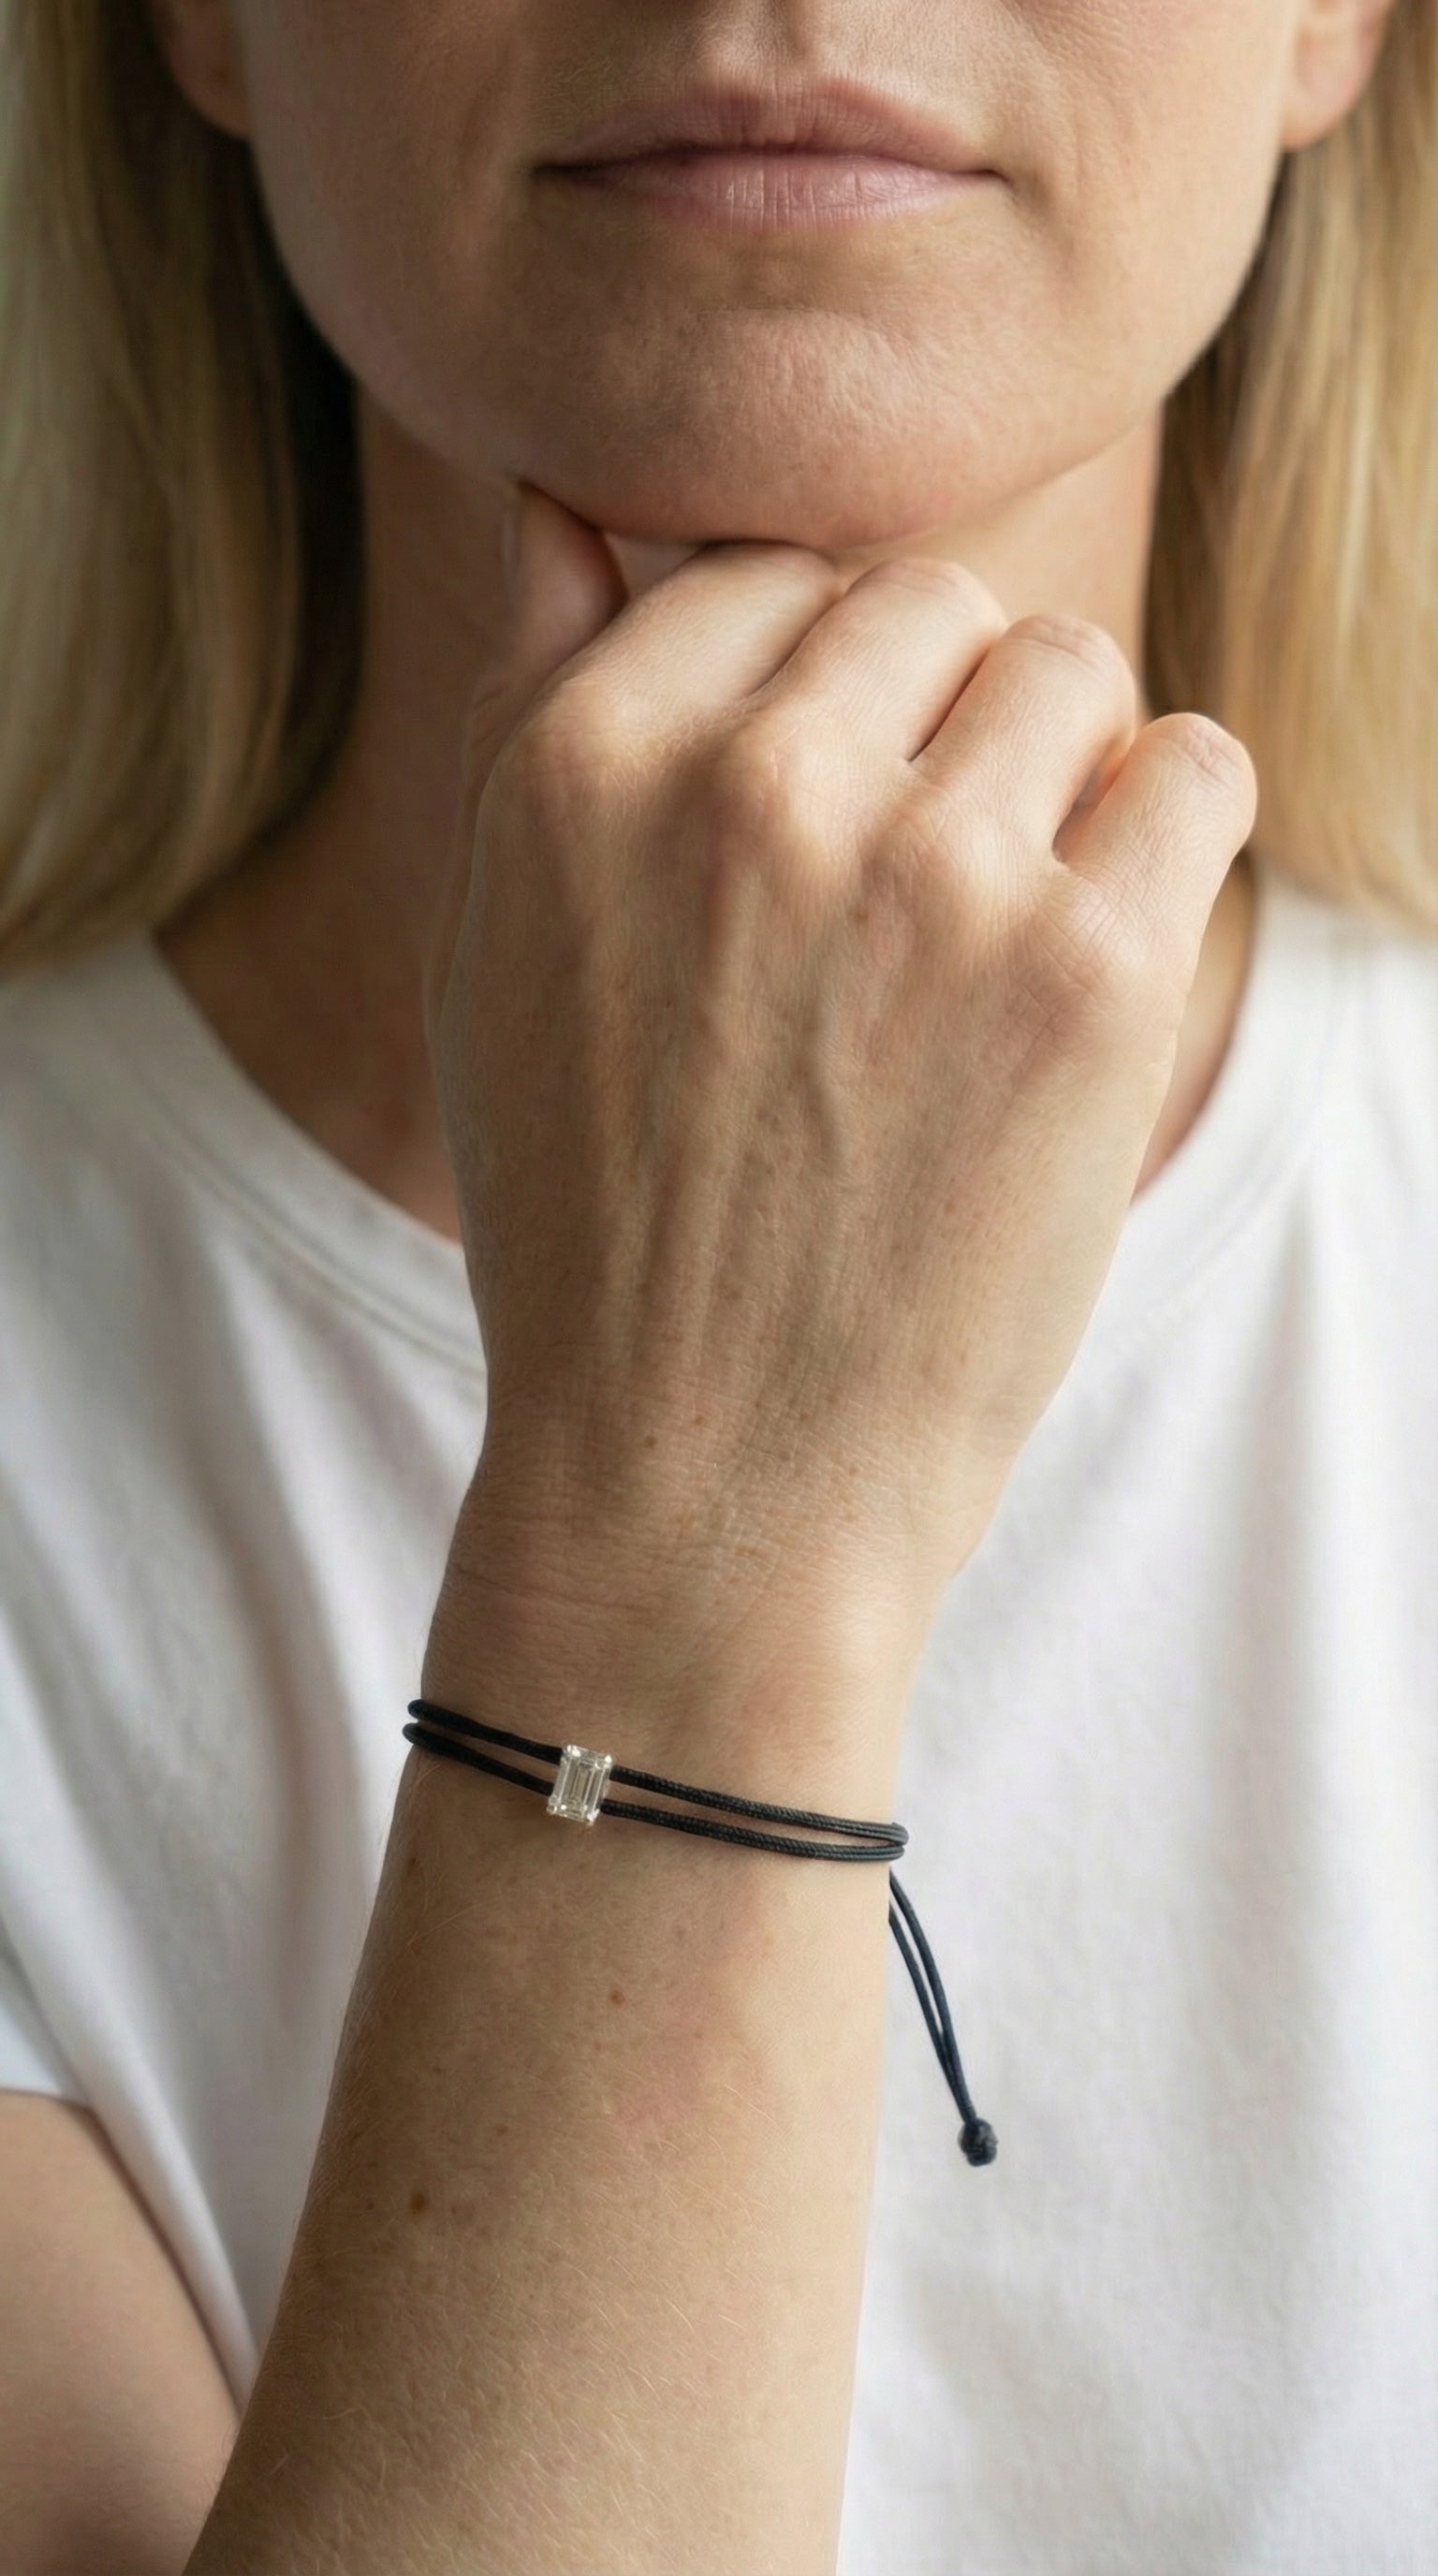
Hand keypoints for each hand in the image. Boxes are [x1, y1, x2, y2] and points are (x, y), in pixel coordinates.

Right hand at [425, 484, 1255, 1685]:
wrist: (706, 1484)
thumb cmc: (599, 1223)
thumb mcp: (498, 953)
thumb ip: (536, 704)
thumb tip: (566, 495)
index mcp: (586, 764)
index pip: (768, 580)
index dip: (818, 692)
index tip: (828, 814)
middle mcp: (754, 789)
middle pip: (930, 602)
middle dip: (940, 720)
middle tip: (921, 884)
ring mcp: (930, 876)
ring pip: (1071, 669)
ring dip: (1059, 774)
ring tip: (1003, 929)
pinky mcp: (1088, 976)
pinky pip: (1194, 769)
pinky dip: (1166, 835)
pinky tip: (1094, 949)